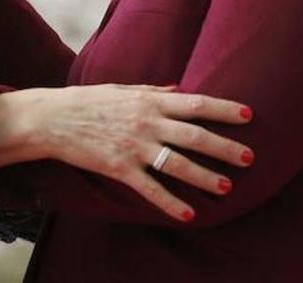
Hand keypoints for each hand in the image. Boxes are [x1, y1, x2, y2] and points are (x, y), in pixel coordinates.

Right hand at [0, 84, 253, 221]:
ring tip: (227, 187)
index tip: (248, 115)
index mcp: (150, 100)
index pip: (196, 104)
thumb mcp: (123, 89)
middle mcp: (147, 122)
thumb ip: (153, 91)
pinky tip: (188, 214)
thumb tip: (179, 89)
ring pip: (177, 164)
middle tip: (249, 157)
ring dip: (205, 177)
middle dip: (225, 147)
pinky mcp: (119, 168)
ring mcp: (134, 146)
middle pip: (195, 136)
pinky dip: (171, 202)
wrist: (53, 118)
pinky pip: (150, 188)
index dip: (224, 110)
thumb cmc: (89, 100)